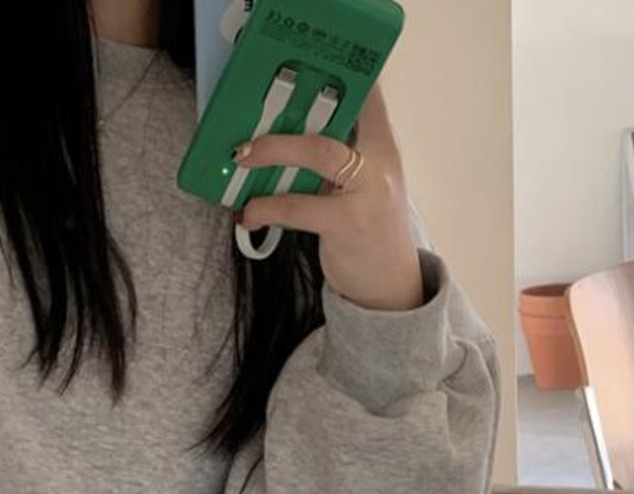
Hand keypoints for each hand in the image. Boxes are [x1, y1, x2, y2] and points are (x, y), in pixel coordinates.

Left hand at [231, 84, 424, 311]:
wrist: (392, 284)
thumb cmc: (370, 230)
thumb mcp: (365, 185)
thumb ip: (341, 159)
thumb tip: (288, 136)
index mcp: (383, 148)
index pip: (369, 97)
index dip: (341, 78)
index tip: (307, 69)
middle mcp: (379, 163)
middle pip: (334, 123)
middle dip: (286, 126)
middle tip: (249, 137)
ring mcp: (366, 193)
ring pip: (319, 154)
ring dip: (273, 153)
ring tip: (242, 159)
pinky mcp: (347, 223)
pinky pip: (298, 207)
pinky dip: (267, 208)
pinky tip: (249, 214)